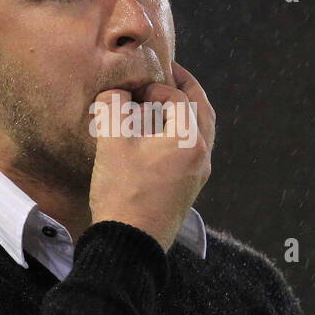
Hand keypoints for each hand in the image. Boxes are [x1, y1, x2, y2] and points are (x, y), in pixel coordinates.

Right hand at [88, 60, 215, 250]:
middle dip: (186, 88)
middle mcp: (202, 155)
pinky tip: (162, 134)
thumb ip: (114, 107)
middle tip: (172, 71)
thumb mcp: (112, 142)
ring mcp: (198, 173)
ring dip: (188, 110)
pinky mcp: (189, 188)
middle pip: (202, 110)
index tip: (134, 88)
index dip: (154, 85)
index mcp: (189, 139)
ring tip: (168, 99)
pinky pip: (194, 149)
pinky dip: (183, 132)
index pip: (177, 97)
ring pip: (202, 130)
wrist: (130, 242)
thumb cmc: (123, 192)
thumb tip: (117, 93)